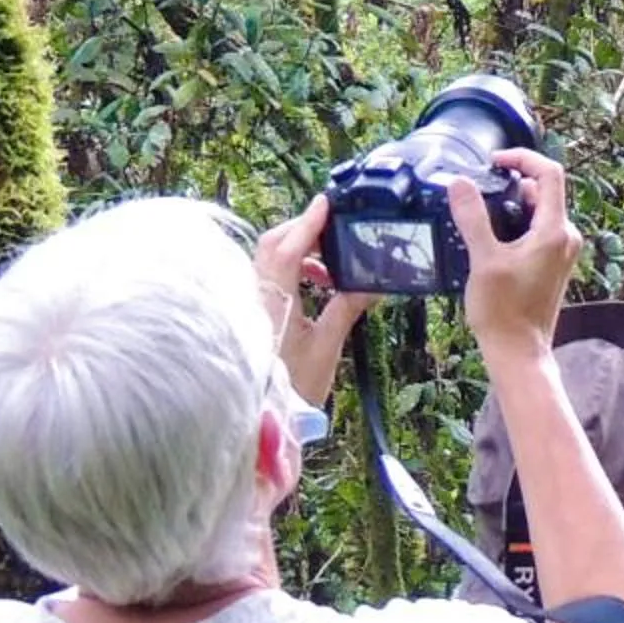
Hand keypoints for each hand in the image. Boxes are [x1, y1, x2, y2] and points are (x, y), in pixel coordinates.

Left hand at [254, 194, 375, 405]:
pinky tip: (314, 285)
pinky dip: (291, 270)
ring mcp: (248, 302)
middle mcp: (254, 296)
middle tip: (334, 229)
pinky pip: (268, 276)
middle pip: (272, 246)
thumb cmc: (294, 387)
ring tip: (331, 266)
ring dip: (298, 251)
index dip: (308, 223)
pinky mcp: (249, 311)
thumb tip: (374, 281)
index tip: (327, 203)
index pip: (286, 250)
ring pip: (268, 259)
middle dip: (303, 231)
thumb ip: (347, 306)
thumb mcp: (327, 345)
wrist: (264, 419)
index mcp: (273, 302)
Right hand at [462, 148, 579, 360]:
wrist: (518, 352)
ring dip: (514, 203)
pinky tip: (491, 236)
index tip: (495, 161)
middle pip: (545, 191)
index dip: (523, 158)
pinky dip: (517, 223)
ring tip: (481, 210)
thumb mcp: (484, 260)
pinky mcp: (553, 264)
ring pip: (541, 211)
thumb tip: (459, 183)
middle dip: (514, 182)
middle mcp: (565, 237)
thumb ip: (473, 219)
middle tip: (482, 184)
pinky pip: (538, 230)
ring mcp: (561, 252)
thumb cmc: (504, 311)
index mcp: (555, 231)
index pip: (549, 174)